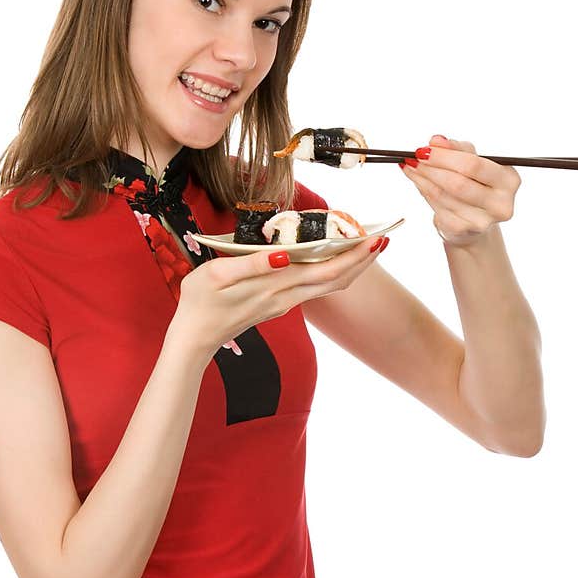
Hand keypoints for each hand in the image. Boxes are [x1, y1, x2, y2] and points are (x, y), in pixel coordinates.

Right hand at [170, 235, 387, 360]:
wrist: (194, 340)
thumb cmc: (199, 303)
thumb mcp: (216, 276)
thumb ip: (251, 264)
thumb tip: (283, 255)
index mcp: (275, 285)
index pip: (325, 270)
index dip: (353, 255)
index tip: (374, 238)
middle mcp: (286, 296)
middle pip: (335, 279)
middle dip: (362, 259)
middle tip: (383, 238)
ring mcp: (284, 303)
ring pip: (327, 286)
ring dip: (350, 267)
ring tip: (366, 247)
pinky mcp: (277, 304)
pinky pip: (314, 288)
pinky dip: (331, 272)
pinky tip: (333, 259)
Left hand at [400, 134, 520, 246]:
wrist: (474, 220)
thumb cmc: (475, 184)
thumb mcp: (472, 161)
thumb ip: (457, 148)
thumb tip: (436, 141)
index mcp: (509, 180)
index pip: (474, 165)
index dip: (445, 157)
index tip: (425, 149)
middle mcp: (501, 203)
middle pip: (458, 183)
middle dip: (431, 168)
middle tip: (414, 158)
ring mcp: (482, 221)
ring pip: (443, 195)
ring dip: (422, 179)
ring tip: (411, 167)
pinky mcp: (463, 231)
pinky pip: (437, 208)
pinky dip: (424, 192)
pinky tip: (419, 182)